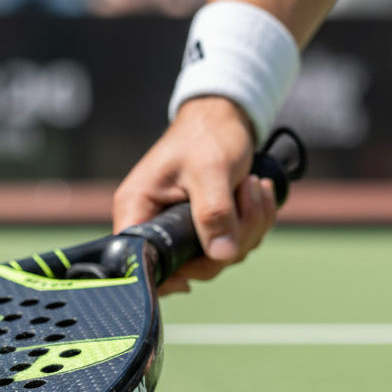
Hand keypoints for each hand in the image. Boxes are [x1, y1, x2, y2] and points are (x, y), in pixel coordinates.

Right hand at [112, 96, 278, 294]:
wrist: (223, 116)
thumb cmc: (206, 136)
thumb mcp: (211, 172)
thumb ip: (214, 214)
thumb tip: (221, 255)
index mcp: (137, 209)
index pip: (138, 259)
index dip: (166, 275)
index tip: (197, 271)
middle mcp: (153, 222)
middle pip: (190, 265)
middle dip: (230, 240)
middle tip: (246, 200)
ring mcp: (180, 227)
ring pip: (218, 256)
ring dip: (248, 227)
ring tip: (253, 186)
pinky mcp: (203, 227)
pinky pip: (231, 244)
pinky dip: (252, 223)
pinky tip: (255, 192)